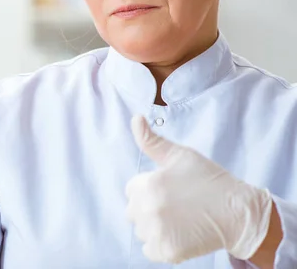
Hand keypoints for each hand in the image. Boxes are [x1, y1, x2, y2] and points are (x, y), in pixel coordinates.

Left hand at [125, 116, 272, 263]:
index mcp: (147, 186)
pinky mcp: (167, 252)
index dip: (150, 188)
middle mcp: (148, 210)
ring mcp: (157, 233)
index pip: (132, 190)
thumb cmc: (208, 180)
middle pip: (134, 211)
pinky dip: (161, 244)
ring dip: (155, 226)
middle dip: (149, 207)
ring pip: (142, 230)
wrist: (238, 212)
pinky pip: (150, 249)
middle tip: (176, 205)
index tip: (170, 189)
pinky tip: (179, 234)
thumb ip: (151, 140)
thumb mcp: (179, 155)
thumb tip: (135, 118)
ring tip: (180, 219)